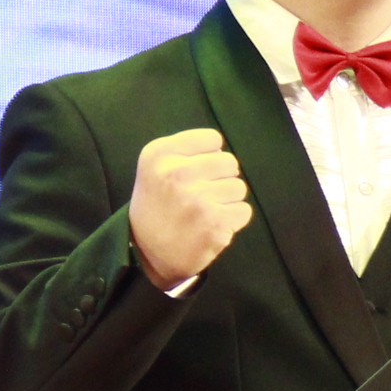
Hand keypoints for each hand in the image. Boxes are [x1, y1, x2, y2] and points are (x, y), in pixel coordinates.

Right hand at [129, 126, 250, 289]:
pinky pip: (244, 210)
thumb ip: (188, 149)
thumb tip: (223, 151)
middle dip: (221, 177)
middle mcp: (176, 174)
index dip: (209, 155)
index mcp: (159, 154)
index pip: (213, 139)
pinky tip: (211, 225)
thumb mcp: (157, 165)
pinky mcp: (214, 223)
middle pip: (230, 162)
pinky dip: (232, 219)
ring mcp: (196, 200)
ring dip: (227, 200)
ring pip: (239, 187)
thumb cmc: (159, 202)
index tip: (193, 171)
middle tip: (200, 194)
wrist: (146, 251)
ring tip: (204, 210)